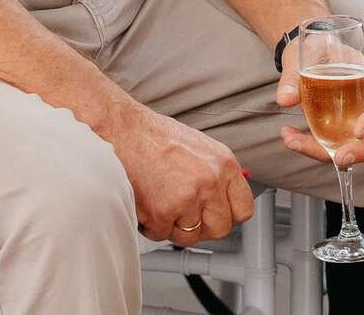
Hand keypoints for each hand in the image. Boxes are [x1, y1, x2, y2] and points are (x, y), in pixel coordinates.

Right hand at [106, 103, 254, 242]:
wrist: (119, 128)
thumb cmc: (153, 135)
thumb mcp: (198, 147)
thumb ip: (216, 175)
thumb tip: (225, 201)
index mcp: (223, 163)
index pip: (243, 209)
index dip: (227, 215)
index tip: (216, 214)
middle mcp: (209, 181)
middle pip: (219, 228)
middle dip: (200, 225)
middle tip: (183, 212)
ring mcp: (186, 198)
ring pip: (189, 236)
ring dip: (173, 226)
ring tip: (160, 201)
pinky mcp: (162, 212)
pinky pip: (161, 235)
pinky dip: (151, 224)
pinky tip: (145, 202)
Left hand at [276, 48, 363, 167]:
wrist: (310, 52)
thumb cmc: (317, 49)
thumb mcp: (306, 53)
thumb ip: (294, 75)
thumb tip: (285, 100)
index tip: (359, 132)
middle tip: (339, 158)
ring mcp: (362, 117)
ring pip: (359, 145)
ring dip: (330, 152)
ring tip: (296, 143)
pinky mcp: (344, 128)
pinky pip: (335, 143)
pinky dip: (313, 146)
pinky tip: (290, 137)